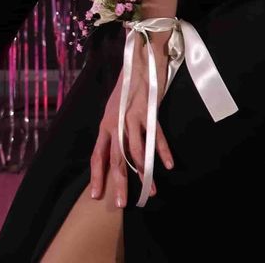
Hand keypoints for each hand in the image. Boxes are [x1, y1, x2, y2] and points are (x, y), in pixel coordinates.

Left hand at [88, 45, 174, 207]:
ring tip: (150, 191)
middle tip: (122, 204)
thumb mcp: (116, 113)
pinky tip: (167, 165)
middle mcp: (114, 122)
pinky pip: (155, 135)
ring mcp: (131, 116)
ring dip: (143, 172)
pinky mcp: (147, 110)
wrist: (140, 62)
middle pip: (115, 157)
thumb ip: (116, 133)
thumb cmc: (128, 91)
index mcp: (105, 125)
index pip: (97, 155)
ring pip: (135, 150)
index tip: (97, 196)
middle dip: (118, 182)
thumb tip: (116, 157)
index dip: (97, 176)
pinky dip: (161, 151)